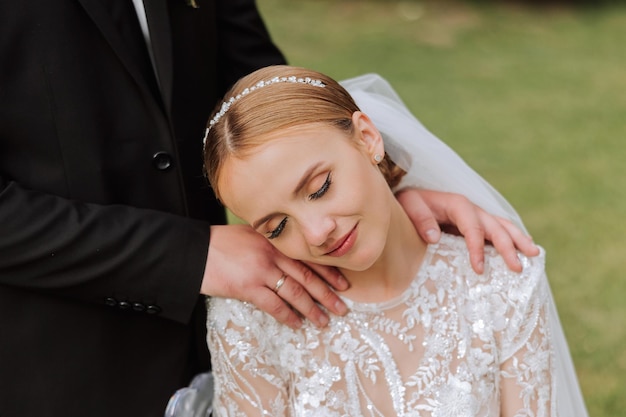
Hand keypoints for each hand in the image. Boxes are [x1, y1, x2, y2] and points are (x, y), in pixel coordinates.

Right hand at [201, 224, 348, 327]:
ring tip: (324, 321)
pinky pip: (274, 304)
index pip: (308, 257)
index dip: (328, 272)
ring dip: (312, 309)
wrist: (193, 251)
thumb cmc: (219, 243)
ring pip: (295, 292)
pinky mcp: (248, 286)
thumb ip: (270, 243)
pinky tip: (297, 324)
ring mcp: (261, 270)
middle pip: (307, 276)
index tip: (343, 283)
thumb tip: (287, 257)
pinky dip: (287, 316)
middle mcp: (272, 254)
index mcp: (275, 241)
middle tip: (342, 308)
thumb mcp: (249, 235)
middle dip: (327, 294)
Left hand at [396, 188, 539, 273]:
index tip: (479, 268)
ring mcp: (476, 215)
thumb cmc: (409, 203)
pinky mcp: (476, 223)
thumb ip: (421, 219)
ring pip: (502, 226)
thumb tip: (434, 237)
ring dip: (518, 240)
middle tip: (518, 267)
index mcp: (456, 204)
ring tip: (534, 254)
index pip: (472, 227)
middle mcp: (471, 209)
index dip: (477, 248)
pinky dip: (512, 238)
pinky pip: (497, 230)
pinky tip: (524, 248)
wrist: (410, 197)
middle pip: (494, 226)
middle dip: (507, 247)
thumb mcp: (409, 206)